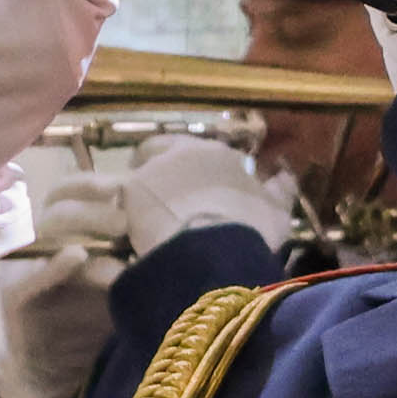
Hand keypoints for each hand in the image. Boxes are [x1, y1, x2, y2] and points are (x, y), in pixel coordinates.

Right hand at [0, 152, 124, 397]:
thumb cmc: (94, 315)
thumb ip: (135, 250)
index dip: (97, 182)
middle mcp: (39, 242)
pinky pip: (29, 278)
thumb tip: (181, 222)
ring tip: (118, 228)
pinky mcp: (14, 299)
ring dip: (81, 225)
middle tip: (133, 211)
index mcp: (61, 230)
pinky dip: (53, 267)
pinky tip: (75, 256)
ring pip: (43, 233)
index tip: (134, 180)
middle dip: (98, 203)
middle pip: (60, 205)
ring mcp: (23, 268)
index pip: (72, 191)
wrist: (57, 367)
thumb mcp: (119, 277)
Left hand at [113, 133, 296, 258]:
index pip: (187, 146)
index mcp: (212, 153)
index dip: (182, 162)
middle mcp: (174, 156)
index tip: (182, 180)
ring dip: (130, 198)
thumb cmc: (251, 226)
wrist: (215, 251)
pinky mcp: (122, 211)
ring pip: (129, 181)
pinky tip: (116, 249)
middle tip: (156, 199)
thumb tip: (285, 176)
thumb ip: (280, 191)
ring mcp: (144, 179)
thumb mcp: (277, 210)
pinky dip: (114, 224)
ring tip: (136, 224)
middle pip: (151, 154)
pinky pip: (111, 214)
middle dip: (152, 173)